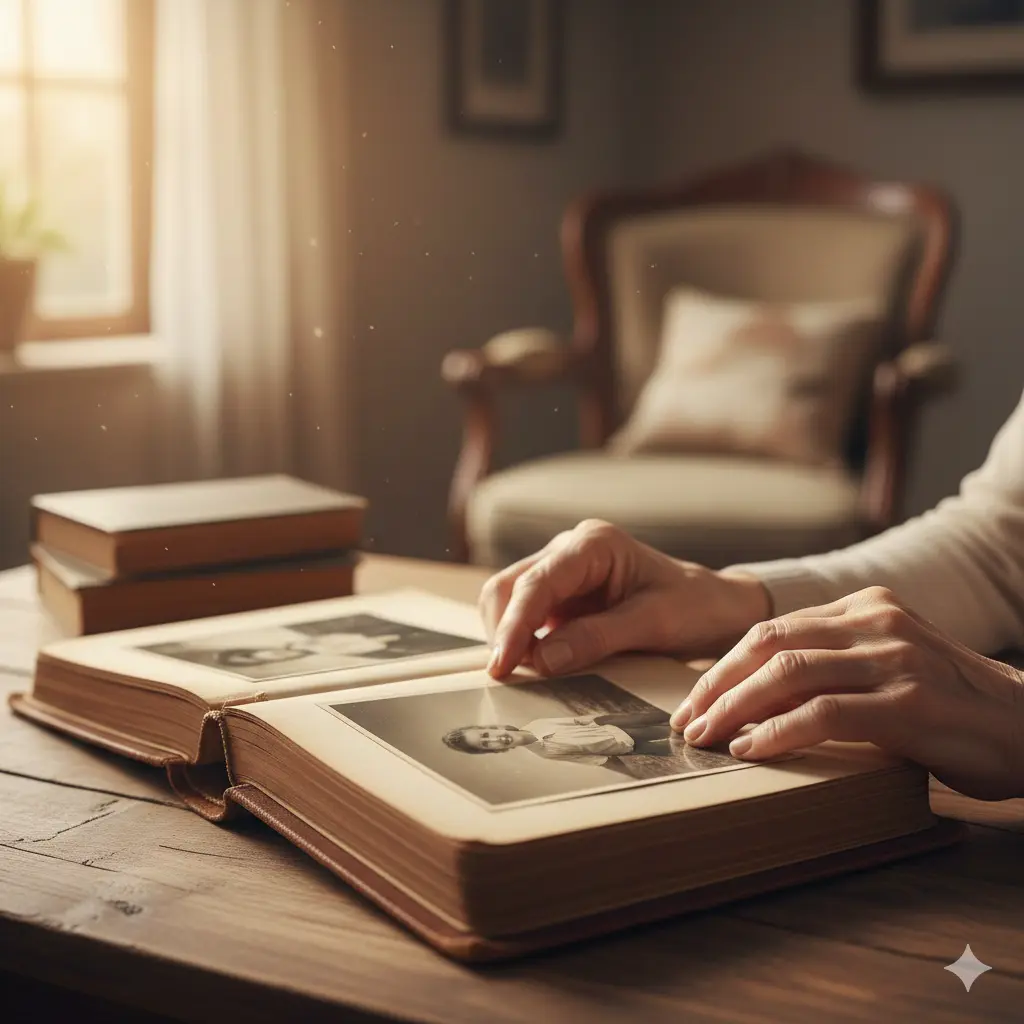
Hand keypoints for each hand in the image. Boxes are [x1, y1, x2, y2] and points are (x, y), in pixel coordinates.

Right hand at [479, 520, 770, 677]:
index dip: (514, 626)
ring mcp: (561, 573)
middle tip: (508, 677)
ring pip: (508, 600)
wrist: (715, 607)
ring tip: (522, 674)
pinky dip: (521, 642)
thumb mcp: (653, 623)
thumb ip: (596, 637)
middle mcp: (569, 550)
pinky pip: (525, 617)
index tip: (503, 666)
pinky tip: (533, 666)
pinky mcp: (561, 598)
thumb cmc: (693, 605)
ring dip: (508, 637)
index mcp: (593, 544)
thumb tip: (542, 660)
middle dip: (503, 631)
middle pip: (509, 587)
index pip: (536, 584)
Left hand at [672, 586, 1023, 800]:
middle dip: (716, 684)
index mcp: (864, 608)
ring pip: (789, 674)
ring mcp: (894, 658)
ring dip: (735, 708)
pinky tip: (750, 750)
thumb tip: (754, 698)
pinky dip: (778, 732)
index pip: (772, 629)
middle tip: (685, 721)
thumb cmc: (951, 708)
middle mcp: (875, 622)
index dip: (724, 666)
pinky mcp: (910, 703)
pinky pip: (825, 713)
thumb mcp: (885, 669)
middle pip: (769, 644)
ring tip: (704, 738)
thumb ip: (831, 668)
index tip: (693, 699)